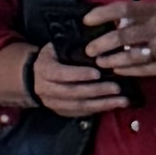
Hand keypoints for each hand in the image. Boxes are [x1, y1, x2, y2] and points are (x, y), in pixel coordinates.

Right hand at [0, 33, 127, 116]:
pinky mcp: (61, 112)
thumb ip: (71, 47)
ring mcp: (53, 103)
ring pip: (78, 106)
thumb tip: (96, 41)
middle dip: (96, 91)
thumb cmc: (52, 58)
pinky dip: (98, 110)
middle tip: (116, 88)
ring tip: (121, 101)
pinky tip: (113, 105)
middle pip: (72, 92)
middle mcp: (45, 89)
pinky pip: (81, 113)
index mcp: (44, 69)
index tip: (98, 73)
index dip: (79, 74)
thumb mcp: (55, 48)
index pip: (61, 73)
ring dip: (102, 104)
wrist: (34, 77)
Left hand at [85, 0, 155, 85]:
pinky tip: (120, 70)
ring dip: (113, 60)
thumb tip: (114, 20)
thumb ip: (142, 12)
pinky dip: (130, 71)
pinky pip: (147, 69)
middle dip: (101, 44)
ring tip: (101, 62)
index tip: (87, 20)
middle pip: (122, 35)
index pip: (122, 9)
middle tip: (89, 49)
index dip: (102, 14)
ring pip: (132, 56)